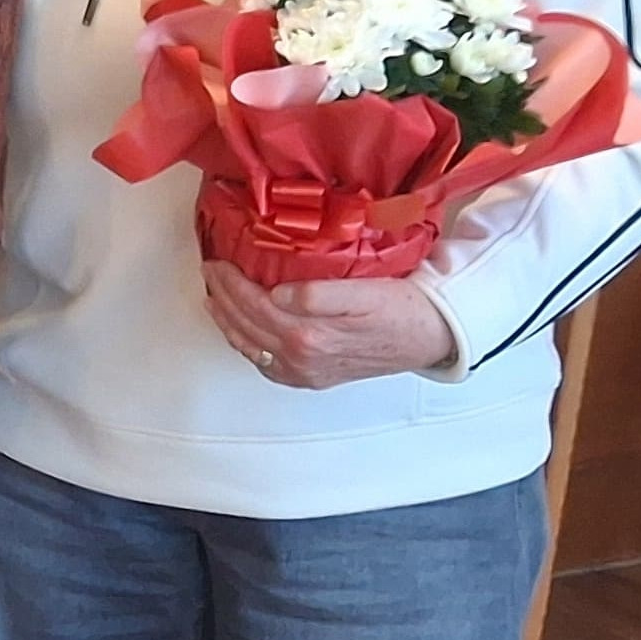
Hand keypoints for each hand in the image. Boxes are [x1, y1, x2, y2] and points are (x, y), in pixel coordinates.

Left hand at [200, 264, 460, 387]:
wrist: (431, 337)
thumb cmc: (402, 308)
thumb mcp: (365, 291)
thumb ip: (318, 295)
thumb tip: (278, 293)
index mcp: (309, 336)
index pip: (253, 305)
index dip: (230, 283)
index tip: (216, 262)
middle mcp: (301, 359)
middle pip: (246, 325)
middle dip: (222, 298)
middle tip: (210, 273)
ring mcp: (304, 372)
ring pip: (251, 345)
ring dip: (227, 321)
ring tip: (214, 298)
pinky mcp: (311, 377)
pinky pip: (266, 362)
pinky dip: (246, 343)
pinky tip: (240, 330)